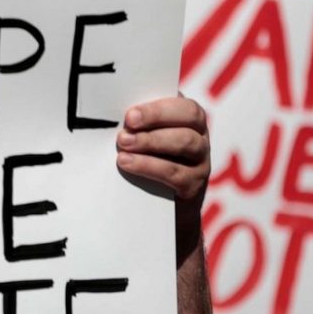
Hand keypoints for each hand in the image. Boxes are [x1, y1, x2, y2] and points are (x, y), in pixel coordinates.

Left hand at [116, 95, 210, 259]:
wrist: (156, 210)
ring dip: (151, 141)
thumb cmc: (143, 161)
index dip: (157, 107)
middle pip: (189, 118)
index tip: (130, 114)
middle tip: (126, 126)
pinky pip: (176, 173)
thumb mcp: (142, 139)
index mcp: (188, 118)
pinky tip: (127, 164)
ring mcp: (201, 160)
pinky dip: (150, 166)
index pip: (183, 103)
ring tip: (123, 144)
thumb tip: (111, 112)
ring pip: (185, 142)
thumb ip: (136, 123)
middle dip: (155, 118)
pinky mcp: (194, 185)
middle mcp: (200, 136)